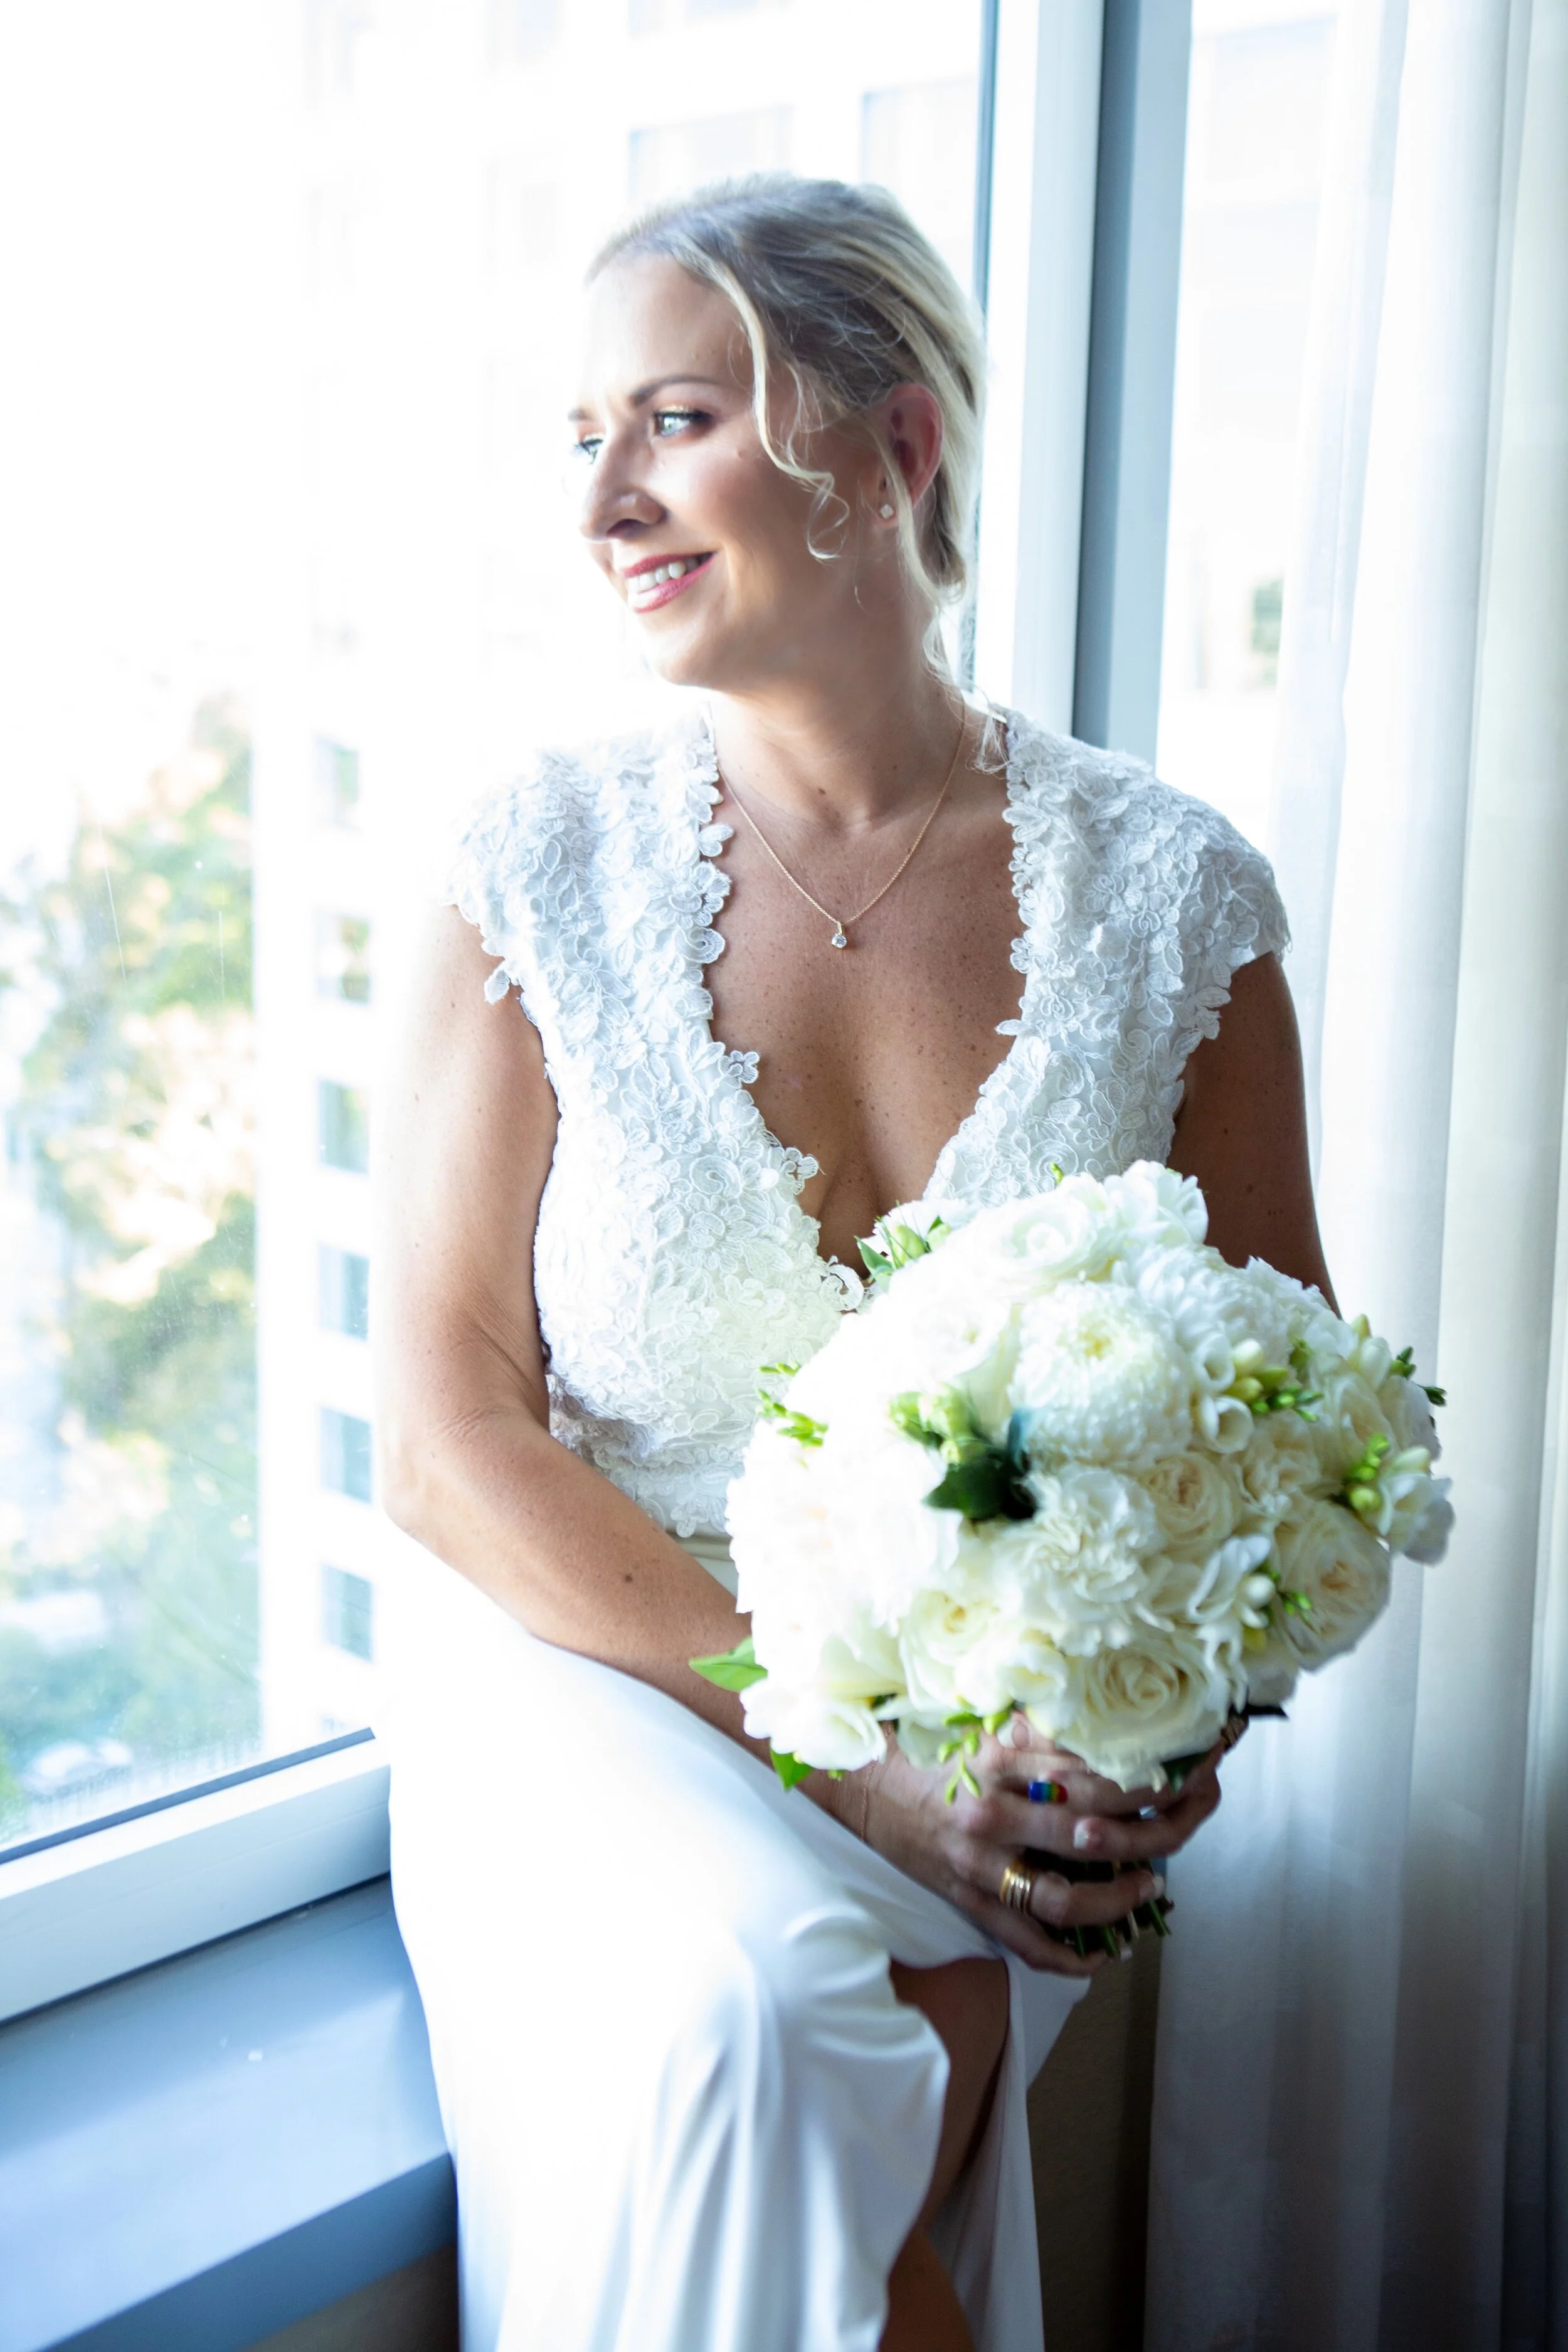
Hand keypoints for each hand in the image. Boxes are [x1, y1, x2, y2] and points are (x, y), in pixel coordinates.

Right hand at [818, 1716, 1225, 1977]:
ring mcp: (978, 1864)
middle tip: (1182, 1833)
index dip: (1148, 1783)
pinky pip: (1024, 1942)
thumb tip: (1113, 1744)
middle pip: (1090, 1835)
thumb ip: (1045, 1740)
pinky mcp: (967, 1901)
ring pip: (1061, 1898)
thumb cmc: (934, 1754)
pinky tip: (1100, 1957)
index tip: (1186, 1780)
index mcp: (1002, 1761)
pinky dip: (1067, 1959)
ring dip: (1116, 1901)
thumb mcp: (988, 1731)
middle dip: (1150, 1839)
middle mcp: (993, 1813)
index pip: (1092, 1776)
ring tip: (1146, 1889)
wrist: (863, 1786)